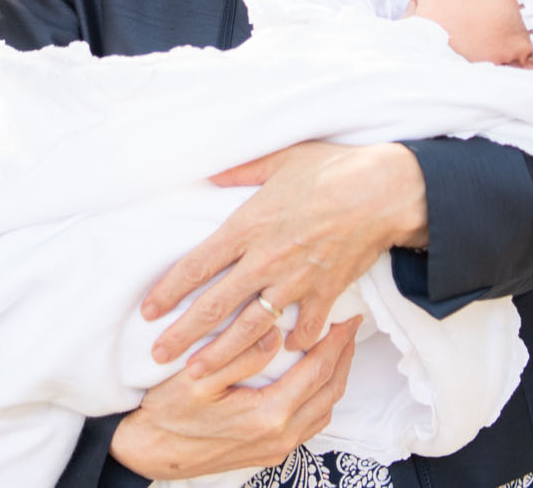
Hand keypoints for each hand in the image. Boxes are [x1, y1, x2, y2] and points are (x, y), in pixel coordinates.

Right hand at [109, 318, 359, 479]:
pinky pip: (310, 422)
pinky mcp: (270, 453)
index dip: (335, 341)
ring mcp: (277, 448)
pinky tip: (313, 378)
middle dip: (343, 356)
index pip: (317, 372)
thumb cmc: (168, 413)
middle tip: (350, 325)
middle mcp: (280, 436)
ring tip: (336, 347)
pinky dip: (320, 396)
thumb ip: (238, 355)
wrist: (150, 452)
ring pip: (323, 410)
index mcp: (267, 415)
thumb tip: (274, 334)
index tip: (347, 315)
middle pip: (329, 392)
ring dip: (334, 377)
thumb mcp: (196, 378)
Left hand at [143, 142, 424, 374]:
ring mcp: (297, 280)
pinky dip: (292, 344)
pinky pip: (304, 328)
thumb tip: (209, 173)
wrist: (384, 190)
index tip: (148, 311)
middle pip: (216, 305)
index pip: (197, 264)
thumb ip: (241, 170)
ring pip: (251, 328)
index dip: (168, 290)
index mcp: (248, 226)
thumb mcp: (280, 158)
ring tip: (198, 373)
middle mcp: (267, 259)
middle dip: (183, 334)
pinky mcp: (327, 293)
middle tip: (158, 356)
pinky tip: (280, 355)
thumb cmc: (331, 168)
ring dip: (223, 354)